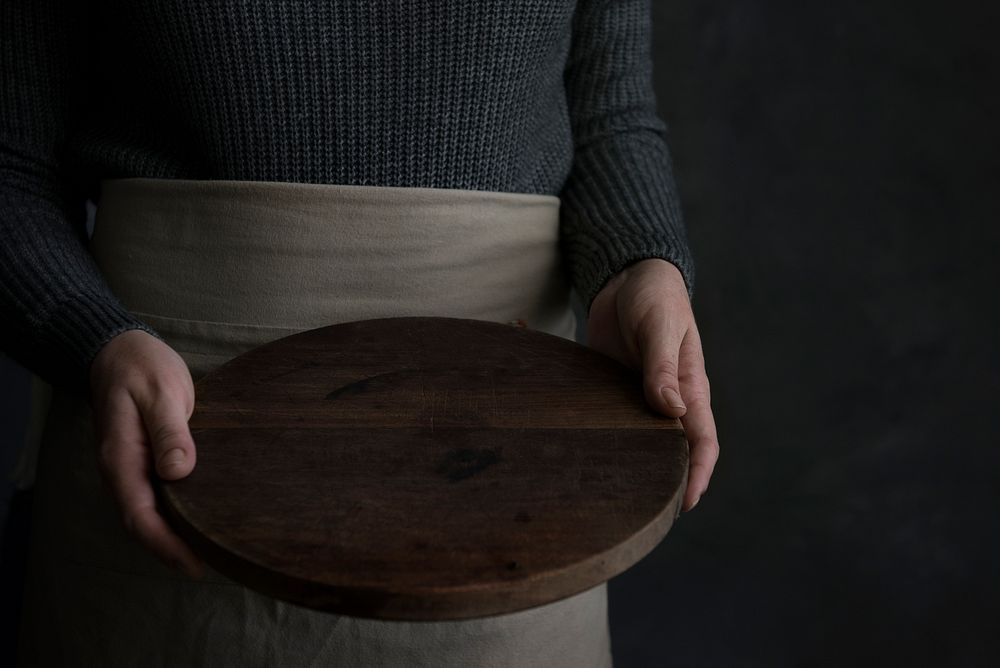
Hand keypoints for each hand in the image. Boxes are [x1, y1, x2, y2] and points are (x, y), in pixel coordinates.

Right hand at [90, 329, 203, 576]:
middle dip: (175, 550)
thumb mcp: (160, 392)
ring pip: (151, 513)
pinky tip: (204, 518)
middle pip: (145, 523)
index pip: (140, 515)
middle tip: (217, 565)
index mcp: (121, 458)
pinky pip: (158, 496)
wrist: (122, 351)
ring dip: (177, 535)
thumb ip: (170, 430)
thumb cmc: (142, 368)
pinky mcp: (146, 461)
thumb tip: (178, 471)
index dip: (166, 544)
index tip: (196, 563)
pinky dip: (178, 514)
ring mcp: (132, 467)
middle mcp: (123, 470)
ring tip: (215, 551)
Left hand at [587, 259, 718, 510]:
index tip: (686, 504)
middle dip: (665, 483)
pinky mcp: (614, 391)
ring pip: (641, 442)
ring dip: (633, 466)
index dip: (698, 475)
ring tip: (614, 498)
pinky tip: (588, 458)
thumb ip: (662, 367)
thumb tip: (671, 411)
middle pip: (672, 451)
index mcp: (690, 387)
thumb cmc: (656, 297)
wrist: (628, 277)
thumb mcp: (660, 327)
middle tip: (646, 517)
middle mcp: (667, 400)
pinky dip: (606, 441)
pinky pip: (612, 422)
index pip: (702, 441)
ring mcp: (639, 397)